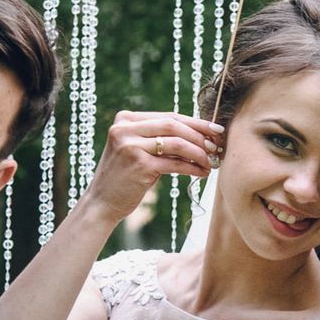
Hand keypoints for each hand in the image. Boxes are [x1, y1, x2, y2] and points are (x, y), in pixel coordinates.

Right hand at [82, 111, 219, 223]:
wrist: (102, 203)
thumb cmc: (124, 177)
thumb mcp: (137, 150)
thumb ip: (158, 138)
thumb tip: (200, 134)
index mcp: (125, 119)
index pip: (168, 116)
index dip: (195, 122)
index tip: (215, 130)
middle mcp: (125, 128)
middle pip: (174, 125)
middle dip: (200, 135)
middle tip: (217, 146)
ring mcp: (131, 145)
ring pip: (177, 143)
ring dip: (199, 153)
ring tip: (211, 162)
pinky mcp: (139, 164)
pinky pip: (174, 163)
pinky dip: (192, 167)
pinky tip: (202, 173)